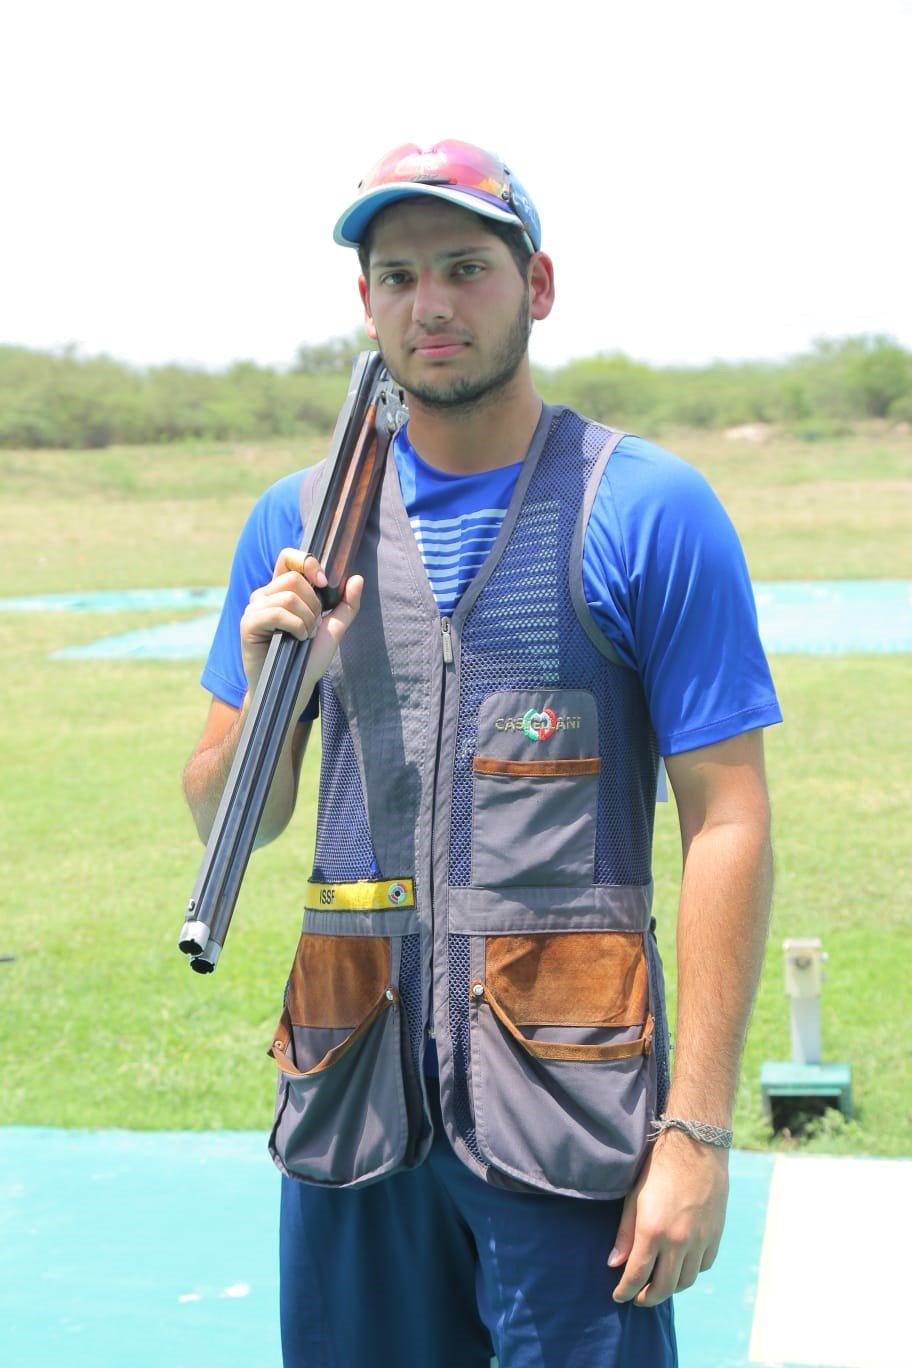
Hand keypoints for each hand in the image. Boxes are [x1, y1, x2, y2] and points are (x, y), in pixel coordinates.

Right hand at [240, 548, 363, 698]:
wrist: (293, 688)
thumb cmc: (308, 659)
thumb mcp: (333, 630)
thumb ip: (346, 605)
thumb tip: (357, 578)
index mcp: (281, 591)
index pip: (288, 558)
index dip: (307, 562)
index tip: (324, 582)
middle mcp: (264, 595)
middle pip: (295, 579)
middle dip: (314, 605)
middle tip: (312, 628)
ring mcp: (254, 609)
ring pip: (289, 597)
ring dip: (306, 620)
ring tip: (304, 637)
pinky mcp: (248, 624)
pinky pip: (277, 613)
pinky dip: (295, 627)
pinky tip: (296, 640)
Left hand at [608, 1130, 728, 1306]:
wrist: (695, 1146)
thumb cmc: (658, 1168)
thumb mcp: (634, 1197)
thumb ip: (625, 1234)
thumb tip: (615, 1264)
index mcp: (652, 1231)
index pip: (637, 1275)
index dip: (625, 1291)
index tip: (618, 1296)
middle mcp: (678, 1241)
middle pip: (663, 1287)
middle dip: (647, 1297)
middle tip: (637, 1297)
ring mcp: (700, 1240)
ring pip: (685, 1281)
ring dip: (670, 1288)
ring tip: (658, 1284)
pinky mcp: (715, 1235)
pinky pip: (702, 1266)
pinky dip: (690, 1272)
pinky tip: (680, 1266)